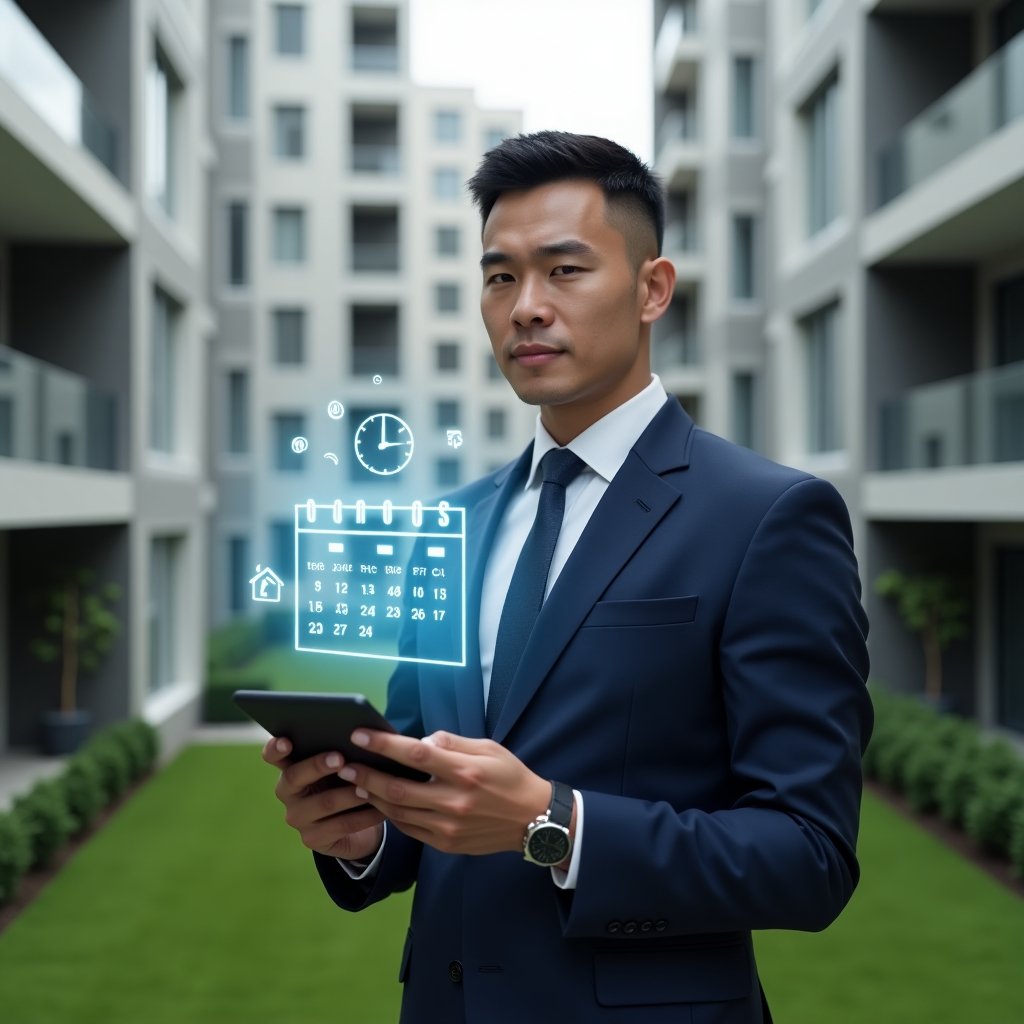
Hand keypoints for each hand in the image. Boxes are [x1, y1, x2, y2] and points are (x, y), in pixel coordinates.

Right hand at [262, 736, 384, 861]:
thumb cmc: (347, 781)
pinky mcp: (312, 839)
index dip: (276, 748)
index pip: (273, 755)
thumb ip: (341, 749)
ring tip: (370, 786)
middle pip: (295, 777)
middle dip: (318, 766)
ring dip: (350, 793)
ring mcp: (297, 817)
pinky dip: (365, 815)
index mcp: (290, 766)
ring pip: (325, 802)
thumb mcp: (341, 765)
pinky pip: (342, 825)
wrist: (356, 823)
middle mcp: (287, 792)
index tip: (287, 741)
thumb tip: (361, 734)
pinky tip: (381, 808)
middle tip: (340, 758)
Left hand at [338, 729, 553, 855]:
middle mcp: (454, 801)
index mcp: (465, 772)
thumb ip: (452, 743)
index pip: (416, 755)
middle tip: (344, 765)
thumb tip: (420, 742)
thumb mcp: (489, 748)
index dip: (384, 745)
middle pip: (397, 789)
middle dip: (365, 776)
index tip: (360, 735)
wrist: (533, 820)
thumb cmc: (510, 777)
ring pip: (398, 812)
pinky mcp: (446, 844)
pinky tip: (380, 802)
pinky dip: (391, 815)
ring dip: (373, 797)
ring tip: (355, 783)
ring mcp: (449, 827)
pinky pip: (409, 829)